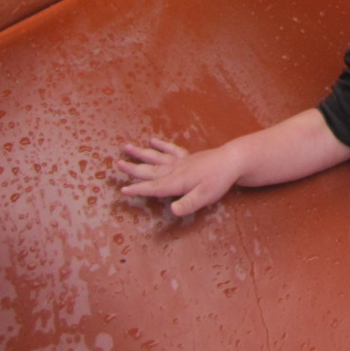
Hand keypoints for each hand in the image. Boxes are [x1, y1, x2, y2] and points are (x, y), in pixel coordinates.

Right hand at [118, 137, 243, 217]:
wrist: (232, 160)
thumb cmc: (218, 180)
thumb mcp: (205, 196)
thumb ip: (188, 204)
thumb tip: (172, 210)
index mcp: (177, 181)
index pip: (154, 187)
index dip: (138, 190)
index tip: (122, 190)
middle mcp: (175, 169)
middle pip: (150, 170)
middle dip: (133, 168)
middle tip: (117, 164)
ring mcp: (180, 161)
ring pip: (156, 157)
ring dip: (141, 153)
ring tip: (127, 147)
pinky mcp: (187, 156)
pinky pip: (170, 149)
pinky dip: (160, 145)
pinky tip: (152, 140)